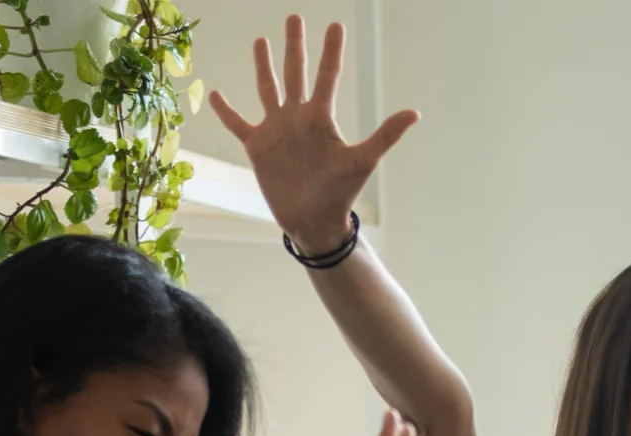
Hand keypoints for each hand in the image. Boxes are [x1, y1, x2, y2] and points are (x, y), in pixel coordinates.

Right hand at [209, 18, 414, 255]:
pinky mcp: (258, 146)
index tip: (335, 25)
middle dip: (295, 45)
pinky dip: (226, 111)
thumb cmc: (340, 193)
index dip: (331, 51)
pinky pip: (238, 124)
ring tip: (261, 41)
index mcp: (321, 117)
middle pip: (296, 72)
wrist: (313, 221)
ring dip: (264, 66)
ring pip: (268, 89)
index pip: (328, 75)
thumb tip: (415, 113)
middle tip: (294, 17)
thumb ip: (385, 134)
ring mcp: (277, 130)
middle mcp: (298, 117)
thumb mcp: (363, 160)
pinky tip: (215, 95)